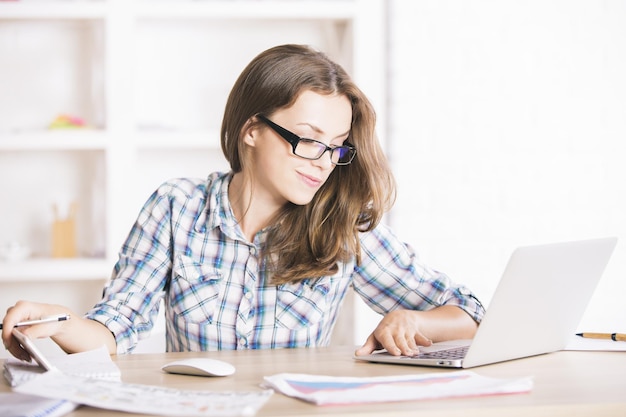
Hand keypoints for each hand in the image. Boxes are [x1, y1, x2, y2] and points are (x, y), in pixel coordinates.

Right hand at [2, 300, 71, 361]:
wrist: (57, 320)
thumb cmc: (53, 319)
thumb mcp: (46, 326)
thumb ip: (34, 331)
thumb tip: (24, 336)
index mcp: (24, 307)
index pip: (9, 319)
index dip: (7, 332)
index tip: (9, 344)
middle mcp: (16, 312)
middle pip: (7, 330)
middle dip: (13, 344)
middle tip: (22, 354)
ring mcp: (15, 320)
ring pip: (8, 337)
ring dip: (15, 348)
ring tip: (25, 356)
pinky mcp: (15, 327)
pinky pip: (11, 339)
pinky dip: (17, 347)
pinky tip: (24, 353)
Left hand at [354, 305, 478, 356]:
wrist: (398, 316)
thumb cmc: (384, 331)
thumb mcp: (374, 337)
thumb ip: (367, 347)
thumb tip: (357, 354)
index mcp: (384, 332)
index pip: (388, 339)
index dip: (392, 346)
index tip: (396, 353)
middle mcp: (395, 329)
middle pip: (401, 340)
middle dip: (404, 348)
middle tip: (407, 355)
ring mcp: (406, 329)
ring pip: (411, 340)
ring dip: (414, 347)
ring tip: (415, 354)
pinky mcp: (415, 330)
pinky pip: (421, 336)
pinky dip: (425, 340)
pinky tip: (428, 344)